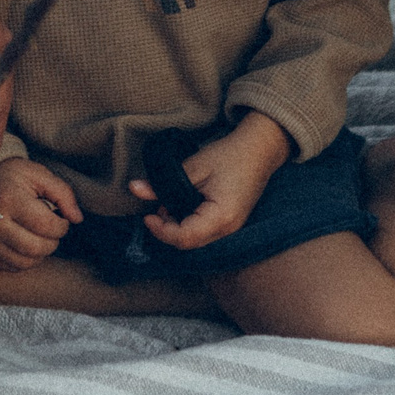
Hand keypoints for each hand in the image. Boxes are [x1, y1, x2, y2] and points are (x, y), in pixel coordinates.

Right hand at [0, 157, 81, 269]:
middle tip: (50, 227)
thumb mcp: (37, 174)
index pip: (47, 225)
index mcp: (6, 197)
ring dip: (41, 251)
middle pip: (37, 248)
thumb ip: (62, 193)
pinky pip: (14, 267)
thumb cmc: (11, 179)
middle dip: (52, 240)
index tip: (60, 217)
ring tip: (37, 233)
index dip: (62, 225)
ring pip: (27, 262)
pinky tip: (24, 241)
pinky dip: (26, 258)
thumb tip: (77, 219)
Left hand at [131, 112, 289, 249]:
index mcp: (221, 217)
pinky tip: (183, 206)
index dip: (162, 231)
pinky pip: (204, 234)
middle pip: (189, 244)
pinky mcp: (229, 225)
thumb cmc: (229, 156)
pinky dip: (188, 224)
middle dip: (168, 229)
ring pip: (196, 241)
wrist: (259, 150)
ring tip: (170, 203)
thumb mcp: (194, 166)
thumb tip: (135, 188)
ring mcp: (231, 230)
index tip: (147, 216)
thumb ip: (164, 182)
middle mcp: (228, 230)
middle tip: (158, 206)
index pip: (185, 238)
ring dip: (177, 227)